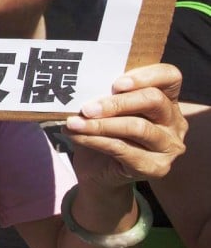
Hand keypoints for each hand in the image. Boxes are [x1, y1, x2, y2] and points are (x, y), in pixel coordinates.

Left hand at [66, 63, 186, 188]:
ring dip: (101, 124)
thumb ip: (103, 94)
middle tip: (87, 108)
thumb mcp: (104, 108)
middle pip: (153, 101)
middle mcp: (174, 122)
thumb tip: (81, 84)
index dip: (146, 76)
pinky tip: (76, 136)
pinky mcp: (156, 167)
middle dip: (117, 103)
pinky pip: (123, 149)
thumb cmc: (102, 131)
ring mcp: (169, 146)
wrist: (97, 171)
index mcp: (166, 98)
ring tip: (74, 123)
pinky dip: (94, 140)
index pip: (170, 76)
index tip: (116, 83)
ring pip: (137, 127)